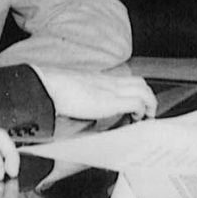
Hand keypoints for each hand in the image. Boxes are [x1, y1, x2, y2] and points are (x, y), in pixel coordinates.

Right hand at [33, 68, 157, 120]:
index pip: (127, 80)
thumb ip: (85, 96)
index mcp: (100, 80)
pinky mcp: (111, 100)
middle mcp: (109, 82)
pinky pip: (136, 102)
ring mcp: (111, 90)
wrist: (47, 85)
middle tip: (146, 112)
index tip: (138, 105)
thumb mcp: (75, 91)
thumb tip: (83, 108)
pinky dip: (141, 110)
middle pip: (140, 83)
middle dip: (148, 97)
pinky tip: (136, 118)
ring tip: (145, 117)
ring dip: (149, 104)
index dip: (137, 91)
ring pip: (144, 91)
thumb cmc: (54, 90)